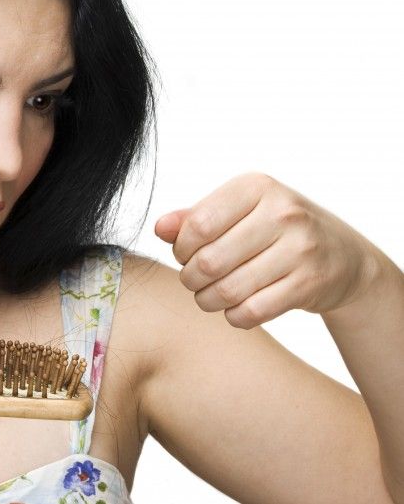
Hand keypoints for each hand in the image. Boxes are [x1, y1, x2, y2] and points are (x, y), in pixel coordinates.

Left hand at [154, 172, 376, 329]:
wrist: (344, 257)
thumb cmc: (276, 230)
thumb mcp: (240, 212)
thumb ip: (195, 218)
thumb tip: (159, 227)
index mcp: (257, 187)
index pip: (198, 225)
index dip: (180, 248)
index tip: (184, 255)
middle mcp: (282, 213)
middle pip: (209, 261)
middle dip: (190, 278)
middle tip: (194, 280)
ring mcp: (300, 249)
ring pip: (227, 290)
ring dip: (207, 300)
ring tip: (208, 296)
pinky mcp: (309, 284)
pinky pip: (252, 312)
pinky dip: (234, 316)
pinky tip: (234, 308)